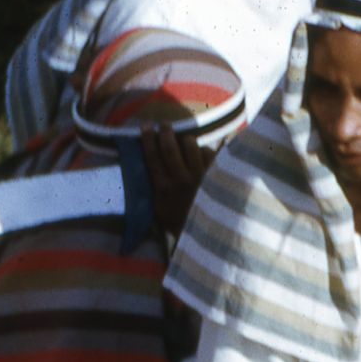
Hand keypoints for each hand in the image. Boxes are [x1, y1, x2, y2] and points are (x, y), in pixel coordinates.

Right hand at [140, 122, 213, 237]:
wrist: (207, 236)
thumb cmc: (181, 225)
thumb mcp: (160, 212)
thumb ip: (154, 190)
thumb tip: (145, 168)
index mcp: (163, 188)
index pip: (152, 157)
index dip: (147, 139)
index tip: (145, 126)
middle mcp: (180, 180)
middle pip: (170, 146)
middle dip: (166, 132)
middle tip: (165, 125)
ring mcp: (200, 177)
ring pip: (191, 145)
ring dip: (187, 140)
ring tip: (186, 142)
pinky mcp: (216, 176)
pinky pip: (209, 153)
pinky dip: (205, 152)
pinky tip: (203, 156)